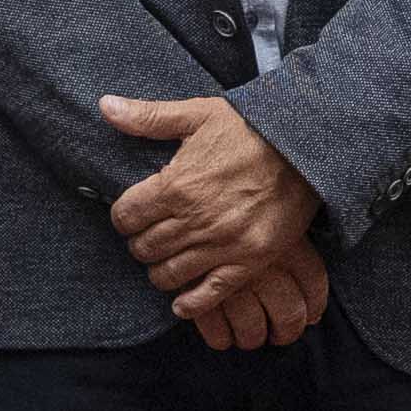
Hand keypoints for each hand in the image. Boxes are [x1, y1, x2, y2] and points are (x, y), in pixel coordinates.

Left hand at [100, 93, 325, 342]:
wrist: (304, 148)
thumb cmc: (249, 128)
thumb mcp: (197, 114)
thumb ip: (148, 117)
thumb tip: (105, 106)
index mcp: (176, 185)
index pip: (126, 217)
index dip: (123, 217)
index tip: (131, 215)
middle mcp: (195, 219)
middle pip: (144, 248)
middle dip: (140, 243)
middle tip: (148, 237)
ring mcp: (223, 244)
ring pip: (169, 275)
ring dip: (160, 271)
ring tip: (165, 261)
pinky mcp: (249, 261)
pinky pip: (210, 295)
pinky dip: (190, 304)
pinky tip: (181, 302)